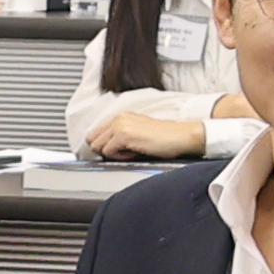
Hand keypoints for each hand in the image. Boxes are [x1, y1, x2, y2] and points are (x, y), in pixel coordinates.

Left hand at [83, 108, 208, 159]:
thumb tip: (105, 149)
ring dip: (112, 153)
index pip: (95, 134)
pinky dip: (119, 157)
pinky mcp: (124, 135)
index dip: (103, 146)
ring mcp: (120, 125)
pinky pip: (108, 152)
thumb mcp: (138, 132)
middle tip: (124, 152)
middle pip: (92, 140)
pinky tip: (135, 152)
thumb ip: (120, 136)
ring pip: (98, 146)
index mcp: (122, 117)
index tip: (117, 151)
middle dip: (105, 150)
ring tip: (131, 151)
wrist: (180, 137)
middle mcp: (119, 118)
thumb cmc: (164, 138)